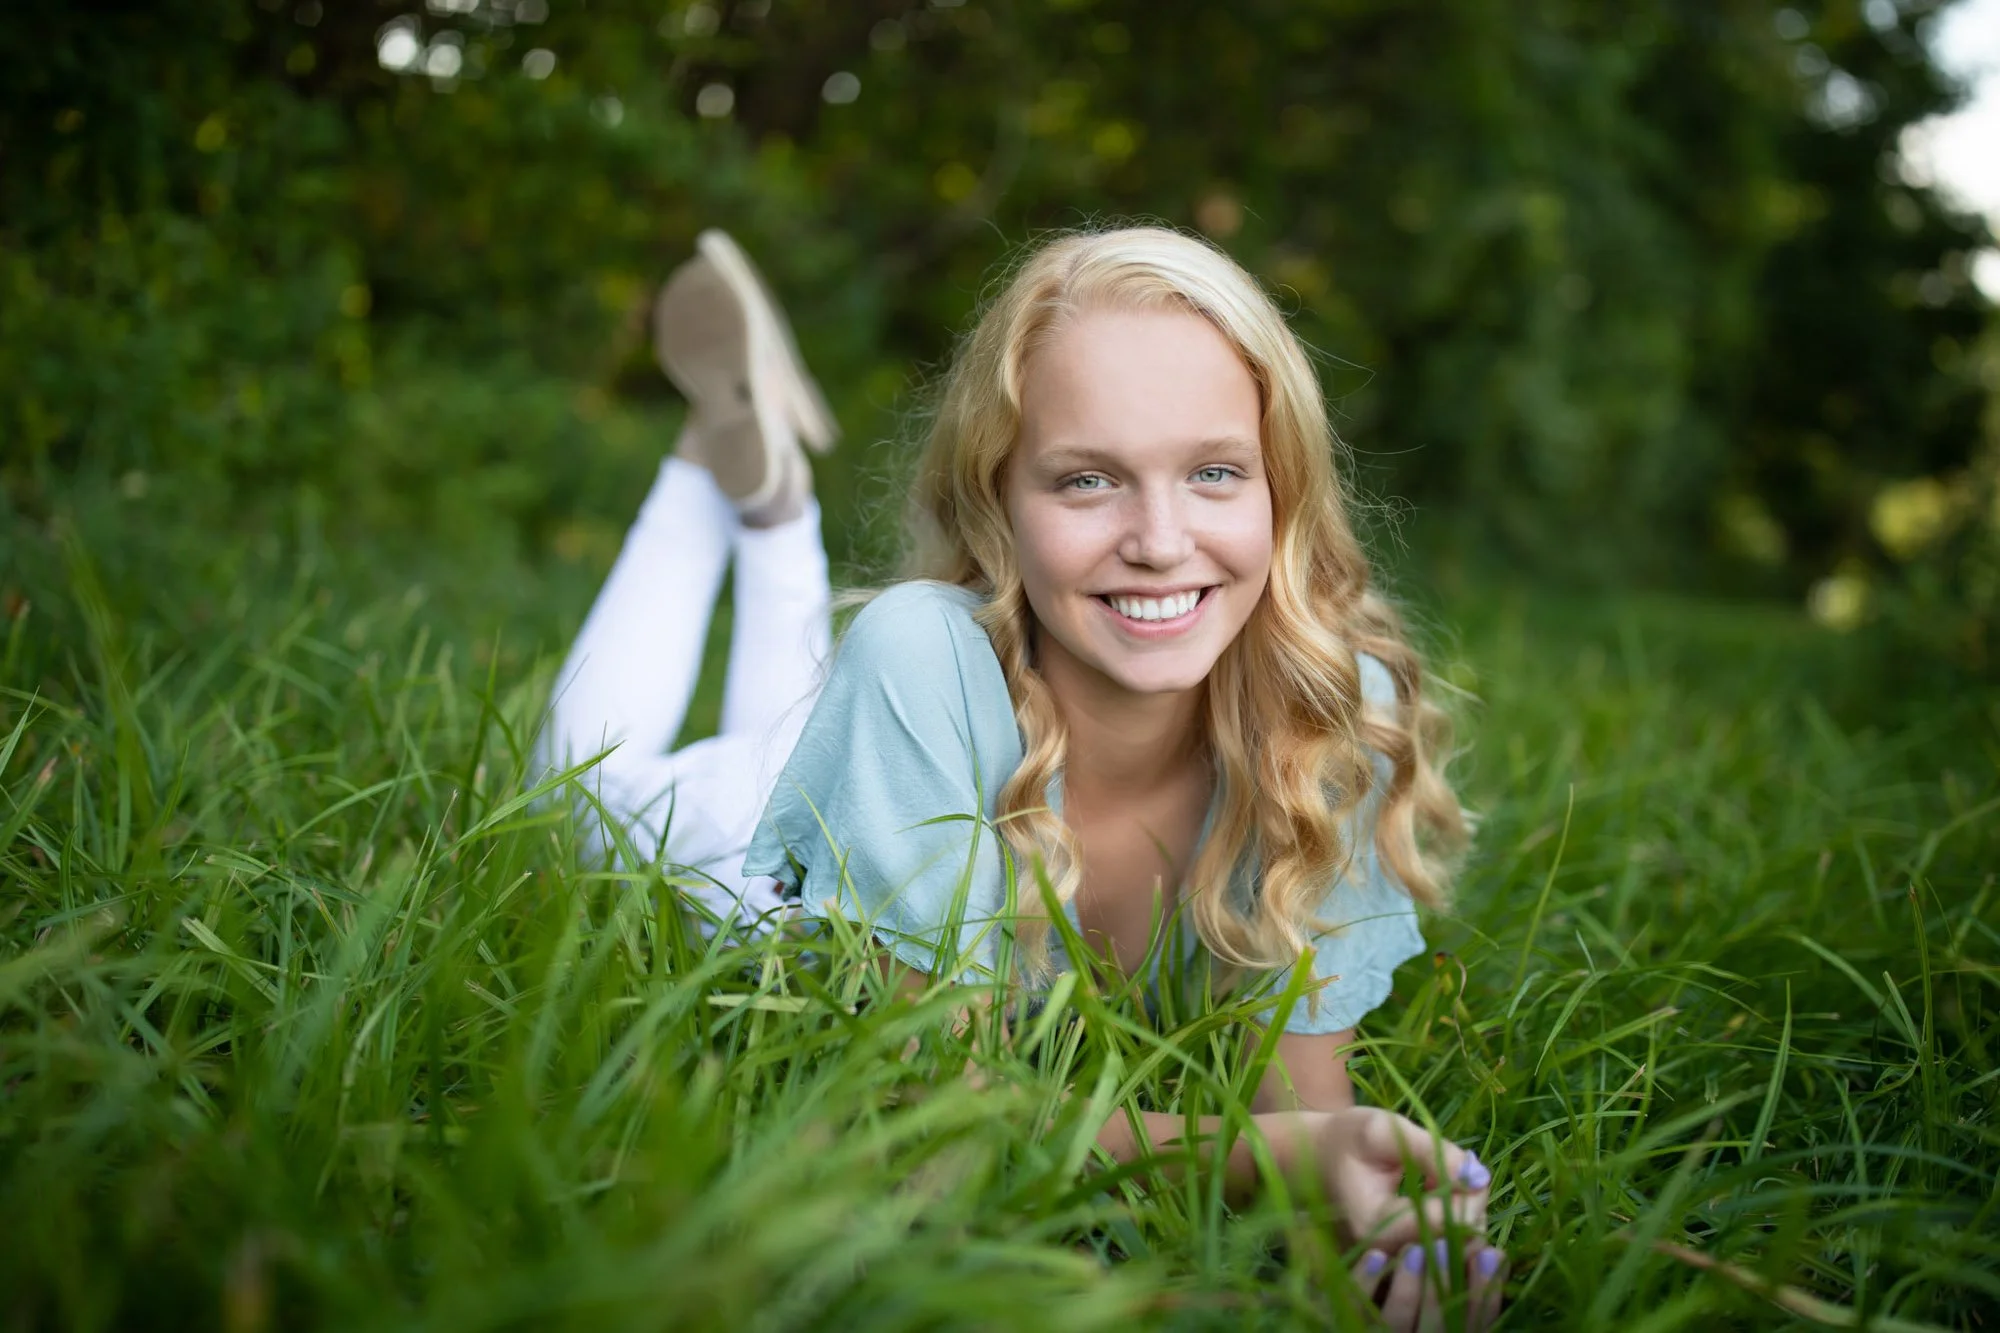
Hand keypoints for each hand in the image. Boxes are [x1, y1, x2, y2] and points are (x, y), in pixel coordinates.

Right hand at [1304, 1107, 1502, 1330]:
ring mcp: (1398, 1263)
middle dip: (1473, 1204)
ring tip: (1449, 1177)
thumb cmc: (1348, 1140)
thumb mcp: (1383, 1131)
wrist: (1321, 1161)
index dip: (1469, 1194)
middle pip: (1458, 1243)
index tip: (1467, 1163)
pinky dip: (1460, 1221)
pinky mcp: (1409, 1260)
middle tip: (1461, 1166)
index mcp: (1375, 1226)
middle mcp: (1388, 1256)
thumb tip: (1478, 1176)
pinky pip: (1452, 1248)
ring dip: (1469, 1212)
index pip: (1445, 1223)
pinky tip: (1446, 1196)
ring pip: (1462, 1250)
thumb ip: (1429, 1151)